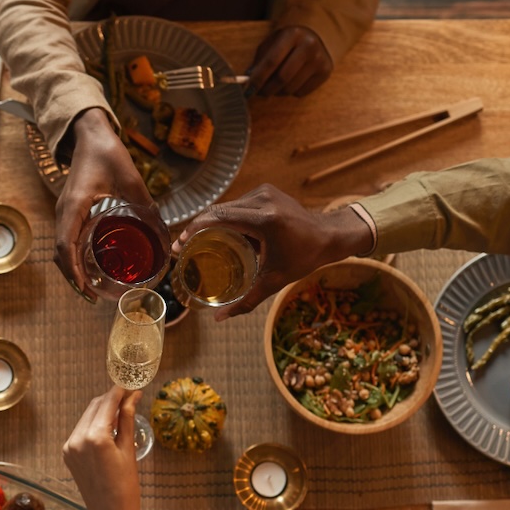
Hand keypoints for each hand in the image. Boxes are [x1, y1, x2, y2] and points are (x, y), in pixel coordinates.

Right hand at [55, 109, 152, 300]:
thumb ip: (146, 207)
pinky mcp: (69, 211)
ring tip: (90, 288)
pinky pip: (66, 239)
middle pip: (60, 253)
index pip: (66, 244)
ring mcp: (64, 212)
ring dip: (72, 270)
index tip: (86, 288)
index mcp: (75, 205)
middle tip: (93, 297)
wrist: (90, 135)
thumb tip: (164, 236)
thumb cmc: (107, 153)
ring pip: (61, 248)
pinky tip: (89, 266)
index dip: (74, 270)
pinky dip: (72, 257)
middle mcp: (64, 211)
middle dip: (73, 278)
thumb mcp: (132, 179)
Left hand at [61, 387, 142, 509]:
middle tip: (128, 395)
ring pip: (87, 416)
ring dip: (102, 410)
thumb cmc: (125, 486)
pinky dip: (93, 424)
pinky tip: (108, 426)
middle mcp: (77, 438)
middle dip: (111, 399)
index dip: (119, 391)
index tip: (130, 384)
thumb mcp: (128, 449)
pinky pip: (81, 430)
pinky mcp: (67, 452)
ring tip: (121, 410)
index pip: (107, 403)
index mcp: (95, 437)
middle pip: (94, 406)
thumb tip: (133, 396)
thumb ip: (127, 419)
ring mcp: (70, 446)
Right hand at [172, 184, 372, 319]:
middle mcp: (262, 200)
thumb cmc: (304, 258)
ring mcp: (264, 192)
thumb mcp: (275, 280)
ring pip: (226, 206)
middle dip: (196, 227)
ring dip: (210, 222)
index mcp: (264, 219)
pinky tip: (217, 233)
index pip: (218, 218)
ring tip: (197, 241)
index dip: (194, 229)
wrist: (329, 235)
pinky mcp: (265, 191)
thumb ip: (246, 300)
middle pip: (217, 211)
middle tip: (183, 246)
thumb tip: (220, 319)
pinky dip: (225, 217)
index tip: (180, 245)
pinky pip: (237, 204)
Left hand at [247, 26, 332, 96]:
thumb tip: (248, 82)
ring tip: (274, 86)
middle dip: (266, 89)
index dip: (257, 79)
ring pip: (290, 88)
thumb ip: (259, 62)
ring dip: (277, 92)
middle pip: (282, 78)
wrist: (314, 36)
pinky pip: (301, 93)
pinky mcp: (325, 72)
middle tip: (258, 93)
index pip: (271, 62)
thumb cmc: (286, 43)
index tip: (247, 91)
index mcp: (292, 34)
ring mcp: (320, 59)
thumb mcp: (271, 45)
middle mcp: (309, 45)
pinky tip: (290, 82)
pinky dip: (290, 92)